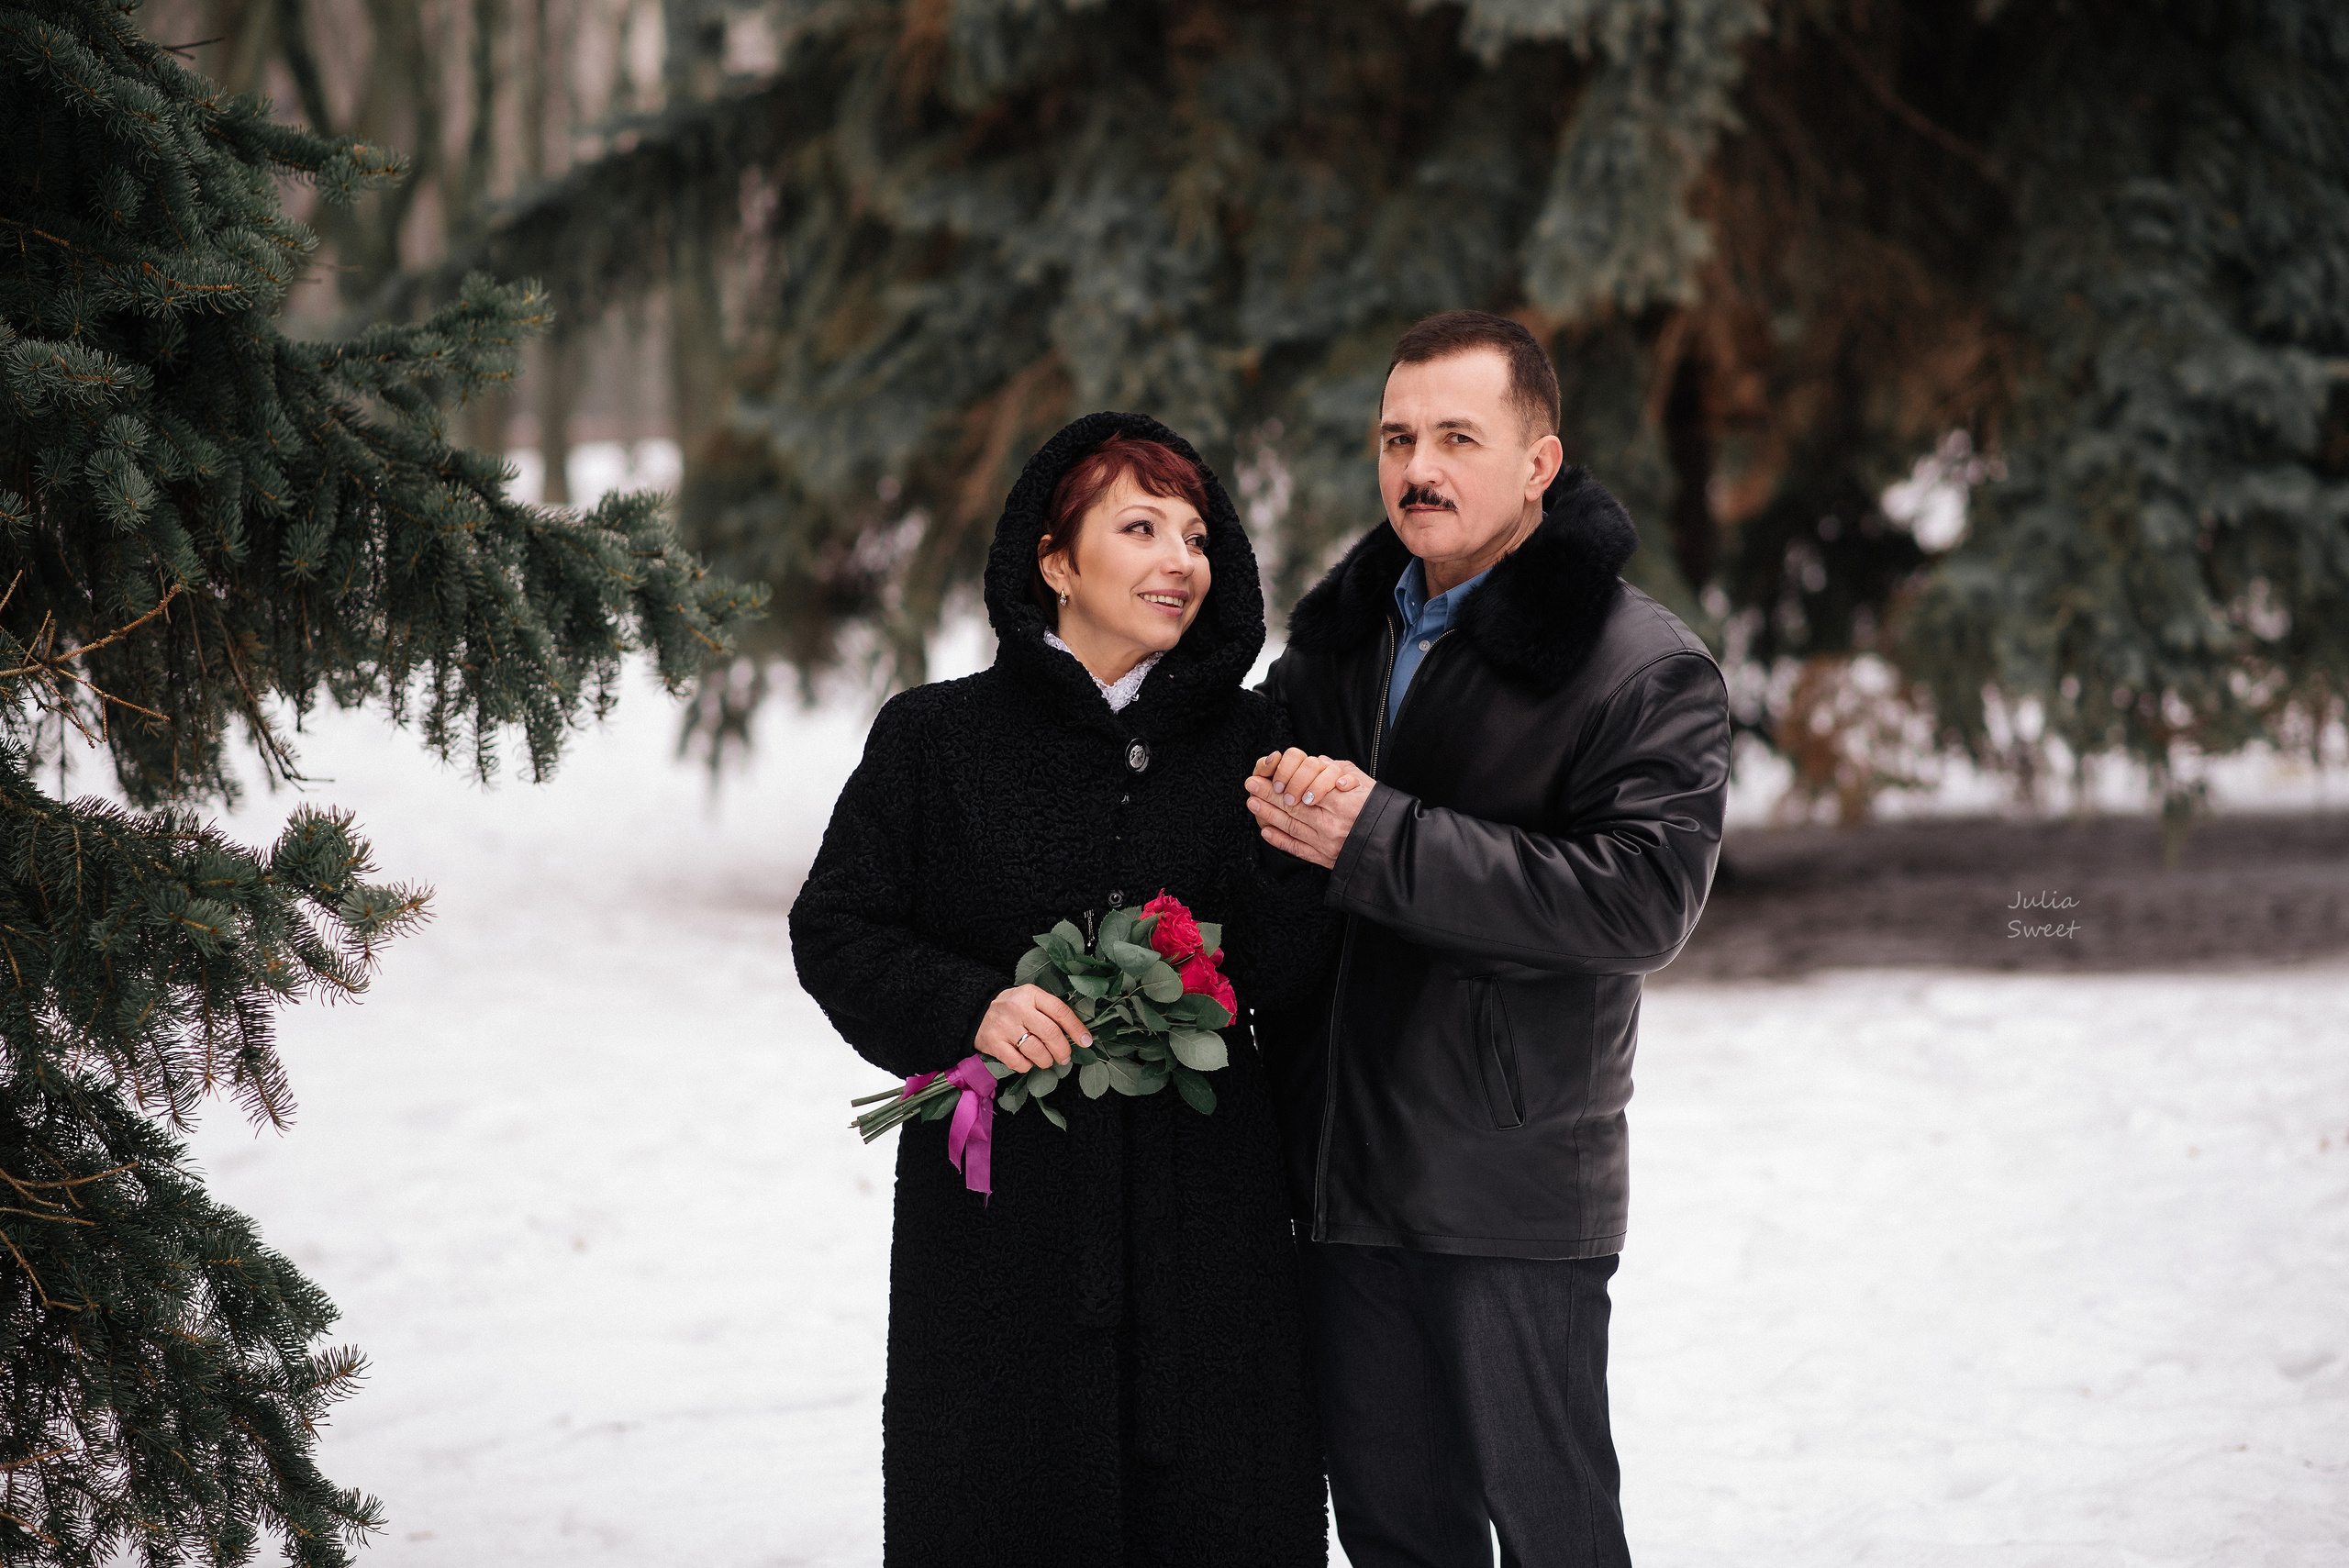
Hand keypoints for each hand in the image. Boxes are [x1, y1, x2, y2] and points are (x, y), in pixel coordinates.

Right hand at [975, 983, 1090, 1070]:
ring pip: (1036, 1050)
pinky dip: (1026, 1066)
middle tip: (1064, 1057)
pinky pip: (1018, 1062)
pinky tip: (1026, 1061)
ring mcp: (1005, 1026)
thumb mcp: (1030, 999)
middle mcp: (1018, 1008)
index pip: (1060, 1011)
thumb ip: (1049, 1012)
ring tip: (1046, 1060)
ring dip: (1046, 1060)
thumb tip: (1076, 1035)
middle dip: (1062, 1050)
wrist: (975, 1009)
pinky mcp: (993, 1043)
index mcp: (1031, 994)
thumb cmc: (1012, 1007)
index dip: (1076, 1028)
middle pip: (1050, 1033)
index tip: (1086, 1041)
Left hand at [1246, 748, 1373, 869]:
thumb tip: (1317, 763)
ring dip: (1268, 815)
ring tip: (1252, 803)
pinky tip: (1266, 832)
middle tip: (1251, 785)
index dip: (1281, 782)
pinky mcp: (1325, 859)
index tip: (1265, 774)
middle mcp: (1331, 824)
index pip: (1304, 790)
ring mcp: (1326, 844)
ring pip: (1290, 826)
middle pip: (1292, 807)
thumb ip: (1339, 773)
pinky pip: (1297, 849)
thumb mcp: (1365, 784)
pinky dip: (1280, 841)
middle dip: (1268, 795)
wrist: (1395, 845)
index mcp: (1342, 803)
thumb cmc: (1382, 810)